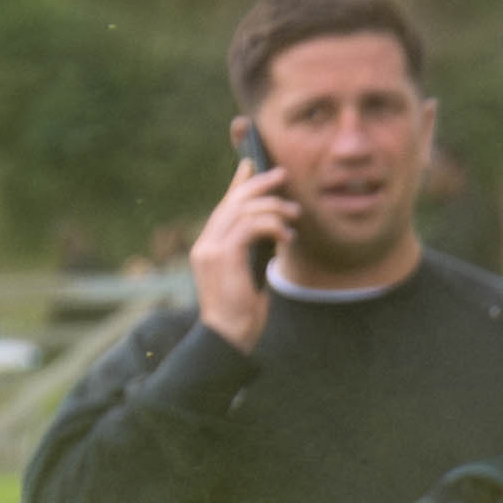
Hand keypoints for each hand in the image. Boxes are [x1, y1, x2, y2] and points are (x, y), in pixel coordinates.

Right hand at [192, 160, 296, 347]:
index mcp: (210, 245)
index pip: (225, 206)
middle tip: (283, 176)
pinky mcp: (222, 255)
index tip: (253, 166)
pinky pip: (249, 227)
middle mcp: (206, 242)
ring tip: (295, 214)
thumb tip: (275, 231)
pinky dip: (271, 226)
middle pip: (233, 201)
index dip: (239, 184)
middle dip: (259, 185)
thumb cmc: (243, 312)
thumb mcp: (251, 275)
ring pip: (242, 210)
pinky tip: (287, 235)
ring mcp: (210, 248)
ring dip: (273, 208)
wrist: (228, 336)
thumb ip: (255, 251)